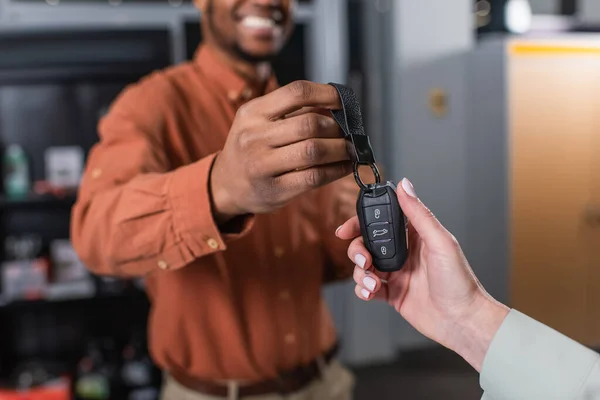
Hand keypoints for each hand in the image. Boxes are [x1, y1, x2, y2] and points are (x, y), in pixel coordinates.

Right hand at [210, 81, 352, 222]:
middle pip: (309, 124)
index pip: (296, 92)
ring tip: (350, 149)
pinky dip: (336, 170)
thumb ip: (291, 112)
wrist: (226, 184)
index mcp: (252, 112)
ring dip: (341, 149)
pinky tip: (344, 166)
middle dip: (337, 127)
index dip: (327, 94)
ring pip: (314, 151)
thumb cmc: (250, 148)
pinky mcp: (275, 190)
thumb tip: (337, 107)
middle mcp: (254, 137)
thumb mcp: (258, 122)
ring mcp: (262, 166)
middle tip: (348, 132)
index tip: (343, 102)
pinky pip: (314, 177)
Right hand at [336, 178, 509, 371]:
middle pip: (367, 243)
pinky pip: (367, 288)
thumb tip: (405, 185)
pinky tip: (372, 292)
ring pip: (363, 266)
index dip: (361, 222)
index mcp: (415, 236)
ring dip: (360, 273)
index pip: (382, 220)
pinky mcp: (392, 293)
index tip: (347, 227)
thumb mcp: (440, 242)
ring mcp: (396, 274)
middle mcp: (403, 253)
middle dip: (357, 250)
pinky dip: (363, 290)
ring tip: (373, 282)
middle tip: (363, 259)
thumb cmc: (460, 281)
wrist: (462, 321)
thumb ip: (419, 214)